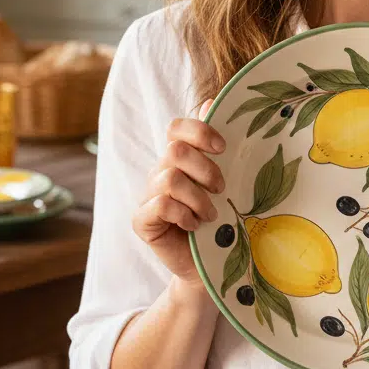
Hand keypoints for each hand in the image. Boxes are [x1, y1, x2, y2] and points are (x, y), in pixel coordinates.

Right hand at [132, 103, 225, 282]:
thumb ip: (216, 148)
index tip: (223, 148)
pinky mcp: (142, 221)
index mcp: (178, 160)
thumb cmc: (219, 224)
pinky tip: (194, 227)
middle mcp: (160, 173)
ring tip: (212, 216)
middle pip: (175, 151)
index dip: (199, 131)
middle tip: (222, 190)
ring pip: (170, 179)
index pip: (176, 128)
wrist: (209, 267)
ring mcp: (149, 197)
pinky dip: (184, 215)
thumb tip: (211, 101)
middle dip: (206, 170)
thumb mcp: (225, 185)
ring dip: (198, 199)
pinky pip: (161, 206)